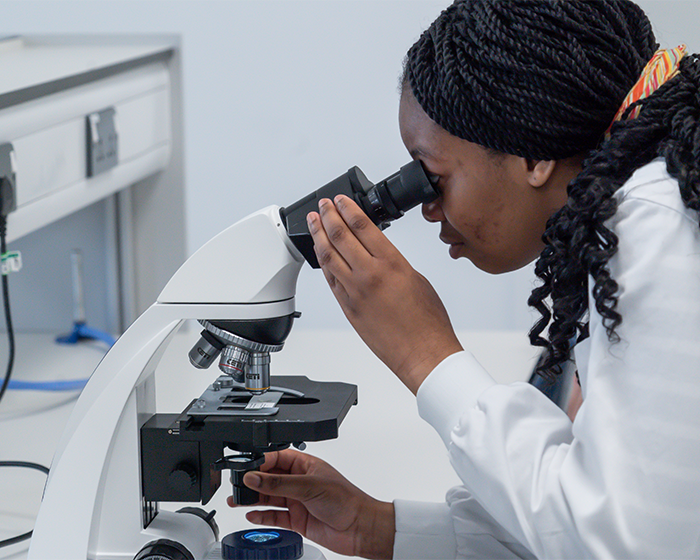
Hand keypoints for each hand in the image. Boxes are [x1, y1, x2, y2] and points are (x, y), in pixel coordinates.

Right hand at [227, 449, 394, 559]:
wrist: (359, 528)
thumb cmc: (346, 500)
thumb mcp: (309, 486)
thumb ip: (279, 484)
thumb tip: (255, 477)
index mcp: (305, 465)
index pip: (277, 458)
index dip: (260, 462)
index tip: (246, 470)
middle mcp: (300, 481)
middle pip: (269, 478)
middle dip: (253, 481)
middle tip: (237, 486)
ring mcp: (297, 501)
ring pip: (269, 497)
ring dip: (252, 499)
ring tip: (236, 501)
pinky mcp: (297, 519)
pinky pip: (274, 516)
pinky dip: (262, 517)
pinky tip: (251, 515)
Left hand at [306, 195, 462, 393]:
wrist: (423, 353)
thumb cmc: (427, 321)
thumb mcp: (416, 278)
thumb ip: (393, 262)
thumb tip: (377, 252)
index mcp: (392, 264)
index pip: (363, 226)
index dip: (347, 209)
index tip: (340, 199)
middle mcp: (370, 275)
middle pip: (340, 236)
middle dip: (328, 216)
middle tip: (322, 205)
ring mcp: (355, 293)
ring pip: (329, 257)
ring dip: (318, 236)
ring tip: (313, 222)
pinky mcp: (348, 309)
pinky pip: (330, 280)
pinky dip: (324, 263)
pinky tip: (320, 253)